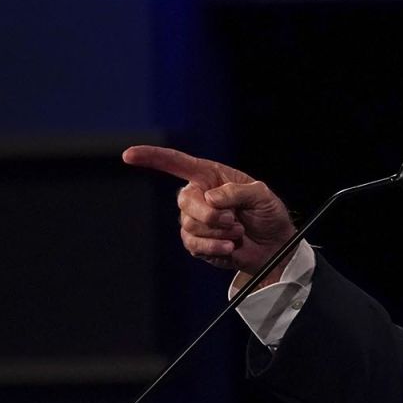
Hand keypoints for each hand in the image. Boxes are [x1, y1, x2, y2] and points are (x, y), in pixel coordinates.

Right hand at [122, 145, 296, 276]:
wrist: (273, 246)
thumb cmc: (268, 214)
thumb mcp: (262, 195)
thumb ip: (238, 191)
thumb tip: (211, 197)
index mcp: (210, 176)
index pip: (176, 163)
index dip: (152, 157)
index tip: (129, 155)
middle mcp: (198, 196)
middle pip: (185, 201)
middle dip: (210, 214)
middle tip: (234, 220)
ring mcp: (195, 221)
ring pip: (191, 225)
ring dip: (219, 232)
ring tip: (238, 232)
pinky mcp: (197, 243)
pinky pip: (194, 245)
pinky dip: (214, 247)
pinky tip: (229, 247)